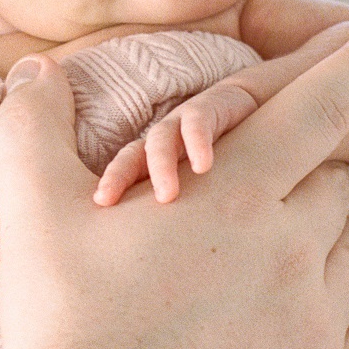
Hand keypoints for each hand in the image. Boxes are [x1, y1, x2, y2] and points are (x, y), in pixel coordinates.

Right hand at [0, 25, 348, 348]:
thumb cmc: (64, 336)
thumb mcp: (36, 220)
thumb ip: (34, 130)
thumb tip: (37, 71)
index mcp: (230, 196)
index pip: (317, 110)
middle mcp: (289, 249)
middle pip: (330, 185)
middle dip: (301, 184)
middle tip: (252, 208)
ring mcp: (316, 322)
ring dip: (323, 249)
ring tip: (262, 274)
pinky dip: (345, 318)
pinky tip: (303, 328)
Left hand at [92, 75, 262, 206]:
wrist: (249, 105)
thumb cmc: (223, 150)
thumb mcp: (199, 175)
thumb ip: (184, 198)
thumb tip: (170, 243)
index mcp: (156, 155)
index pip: (127, 167)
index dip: (112, 182)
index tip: (99, 204)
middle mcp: (164, 138)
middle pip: (134, 154)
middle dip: (118, 175)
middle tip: (108, 200)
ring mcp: (182, 121)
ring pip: (161, 140)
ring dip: (160, 167)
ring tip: (167, 196)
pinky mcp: (207, 109)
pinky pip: (197, 126)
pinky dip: (197, 144)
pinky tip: (203, 166)